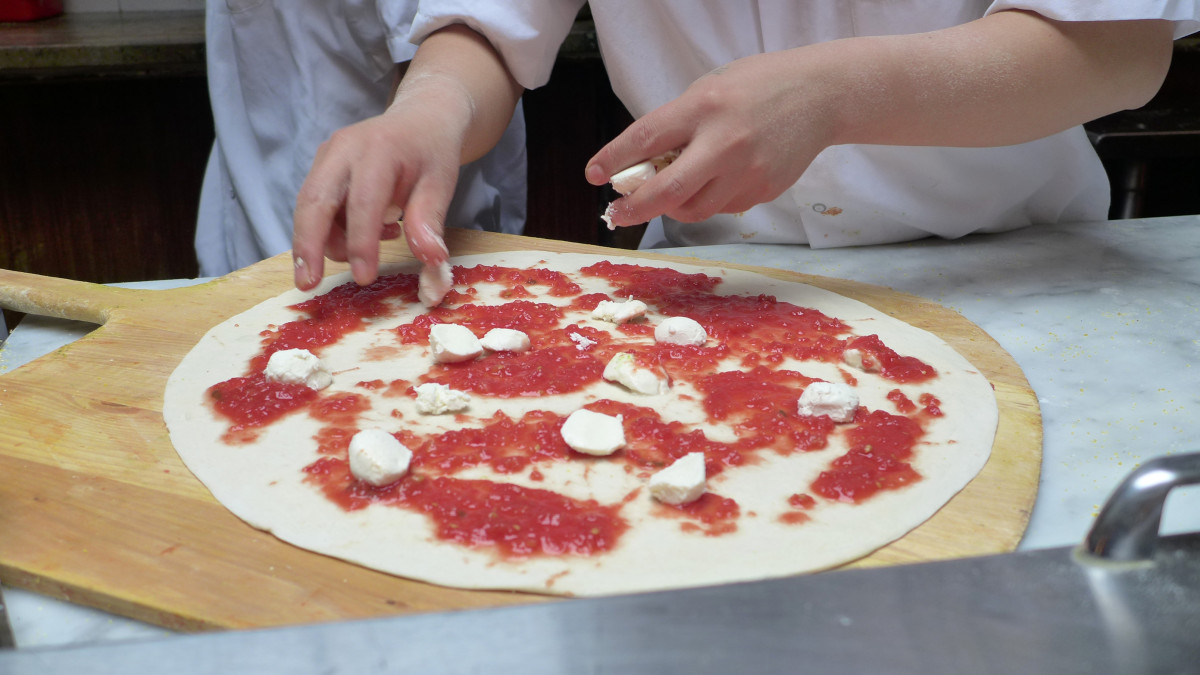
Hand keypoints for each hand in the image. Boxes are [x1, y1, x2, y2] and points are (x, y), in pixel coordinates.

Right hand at [292, 77, 466, 289]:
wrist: (420, 119)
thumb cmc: (431, 151)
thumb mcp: (442, 183)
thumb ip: (430, 221)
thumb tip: (431, 262)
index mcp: (378, 149)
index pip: (362, 202)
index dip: (360, 243)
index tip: (364, 278)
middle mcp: (343, 149)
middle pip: (314, 201)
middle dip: (308, 246)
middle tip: (308, 284)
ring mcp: (327, 157)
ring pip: (310, 208)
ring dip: (326, 242)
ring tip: (364, 254)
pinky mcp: (321, 168)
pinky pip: (316, 207)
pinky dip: (332, 231)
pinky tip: (365, 235)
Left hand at [585, 49, 837, 228]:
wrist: (822, 95)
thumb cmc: (758, 86)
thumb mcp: (710, 89)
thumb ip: (677, 123)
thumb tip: (642, 163)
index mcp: (704, 107)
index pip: (646, 139)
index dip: (613, 160)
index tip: (594, 176)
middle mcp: (725, 143)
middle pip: (667, 191)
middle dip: (634, 208)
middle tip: (615, 214)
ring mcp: (748, 171)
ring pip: (694, 210)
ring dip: (673, 206)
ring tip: (673, 189)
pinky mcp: (765, 190)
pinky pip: (723, 208)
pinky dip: (710, 200)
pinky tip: (720, 178)